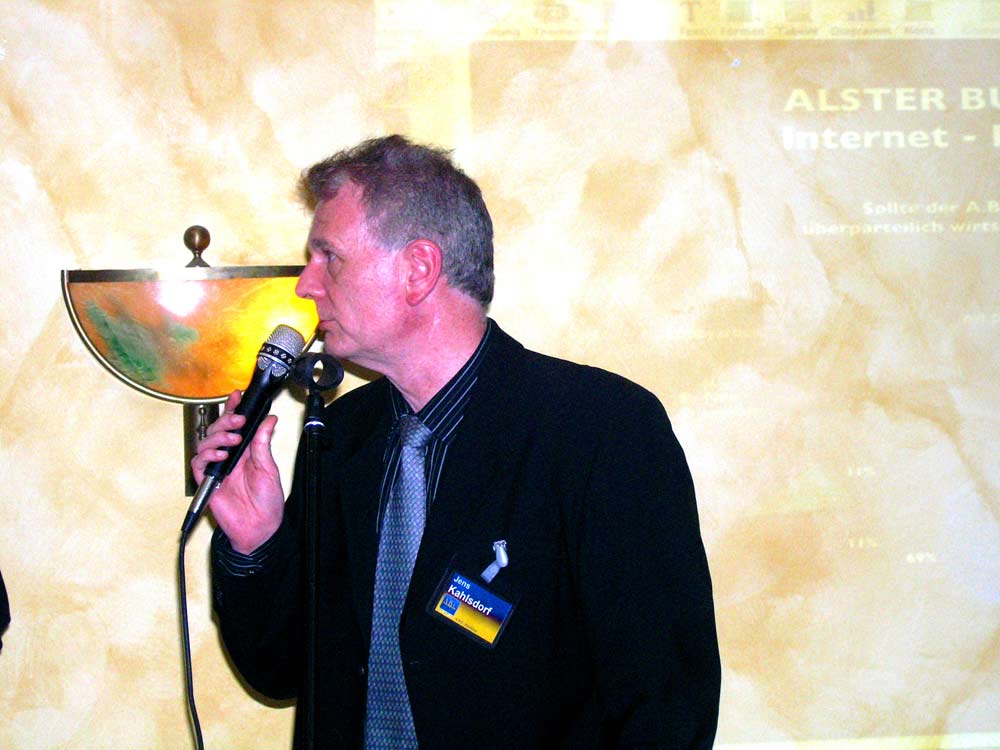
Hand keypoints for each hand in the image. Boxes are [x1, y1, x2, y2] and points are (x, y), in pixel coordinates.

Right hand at [191, 390, 284, 553]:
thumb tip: (269, 419)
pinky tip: (221, 456)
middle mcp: (229, 457)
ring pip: (206, 443)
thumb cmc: (267, 502)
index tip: (237, 396)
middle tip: (239, 420)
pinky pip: (199, 463)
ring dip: (217, 437)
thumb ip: (263, 444)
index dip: (234, 409)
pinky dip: (208, 456)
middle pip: (218, 430)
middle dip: (226, 420)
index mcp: (245, 451)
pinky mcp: (207, 481)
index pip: (236, 425)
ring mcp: (217, 468)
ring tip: (232, 439)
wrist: (260, 528)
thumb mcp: (269, 468)